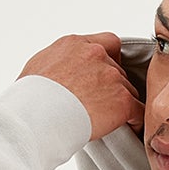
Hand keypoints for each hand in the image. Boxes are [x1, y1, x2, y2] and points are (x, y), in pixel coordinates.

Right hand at [18, 33, 144, 142]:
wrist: (36, 116)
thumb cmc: (30, 98)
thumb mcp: (39, 66)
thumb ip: (59, 62)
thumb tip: (58, 73)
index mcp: (76, 44)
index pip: (107, 43)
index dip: (110, 59)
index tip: (104, 74)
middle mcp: (96, 55)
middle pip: (118, 69)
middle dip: (112, 86)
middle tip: (100, 104)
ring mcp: (111, 77)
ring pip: (128, 89)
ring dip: (121, 102)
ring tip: (106, 119)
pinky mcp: (122, 100)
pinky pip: (138, 110)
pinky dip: (136, 119)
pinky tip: (130, 126)